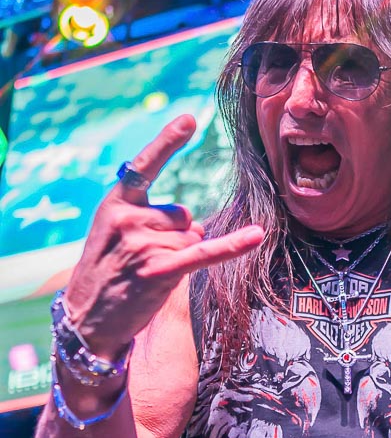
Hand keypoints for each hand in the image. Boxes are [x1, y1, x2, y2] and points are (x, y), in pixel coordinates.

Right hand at [64, 115, 263, 356]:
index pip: (146, 165)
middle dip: (175, 237)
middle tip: (145, 260)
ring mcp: (144, 244)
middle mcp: (130, 218)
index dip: (168, 142)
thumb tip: (196, 226)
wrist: (87, 318)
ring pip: (191, 239)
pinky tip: (256, 236)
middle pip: (183, 216)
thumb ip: (152, 218)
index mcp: (116, 202)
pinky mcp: (161, 271)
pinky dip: (232, 247)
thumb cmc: (106, 272)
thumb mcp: (115, 233)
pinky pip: (205, 254)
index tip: (190, 119)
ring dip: (179, 257)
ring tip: (149, 274)